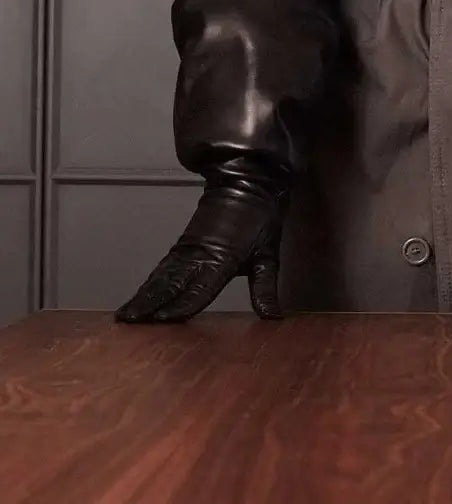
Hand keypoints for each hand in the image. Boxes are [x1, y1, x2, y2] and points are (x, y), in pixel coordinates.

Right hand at [114, 163, 288, 323]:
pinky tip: (140, 293)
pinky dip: (149, 281)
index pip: (201, 288)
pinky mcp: (183, 243)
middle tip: (130, 321)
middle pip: (172, 283)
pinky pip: (164, 266)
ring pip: (162, 275)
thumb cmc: (260, 219)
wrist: (247, 182)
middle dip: (150, 303)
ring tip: (126, 313)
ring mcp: (188, 248)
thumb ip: (265, 287)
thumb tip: (272, 317)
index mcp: (224, 258)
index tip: (163, 319)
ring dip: (144, 294)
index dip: (183, 304)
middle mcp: (201, 254)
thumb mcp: (268, 254)